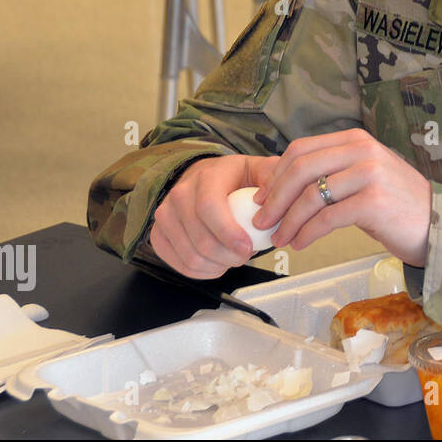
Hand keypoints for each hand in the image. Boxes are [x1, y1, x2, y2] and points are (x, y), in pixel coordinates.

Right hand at [150, 153, 279, 278]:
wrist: (204, 178)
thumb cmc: (235, 178)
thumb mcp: (259, 169)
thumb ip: (274, 179)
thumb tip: (282, 199)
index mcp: (206, 177)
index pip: (209, 207)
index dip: (228, 233)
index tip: (248, 248)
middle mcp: (179, 194)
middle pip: (200, 239)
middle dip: (229, 256)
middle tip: (246, 255)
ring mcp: (165, 215)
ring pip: (190, 256)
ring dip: (217, 266)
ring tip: (234, 258)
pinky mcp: (159, 234)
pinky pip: (177, 264)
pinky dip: (202, 272)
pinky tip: (217, 264)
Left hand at [251, 128, 432, 266]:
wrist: (437, 223)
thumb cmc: (397, 203)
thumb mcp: (366, 175)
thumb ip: (332, 172)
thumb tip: (283, 187)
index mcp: (356, 140)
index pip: (301, 149)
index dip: (275, 174)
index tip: (261, 197)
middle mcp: (362, 151)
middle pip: (301, 169)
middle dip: (274, 198)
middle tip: (262, 220)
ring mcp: (369, 174)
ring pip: (311, 196)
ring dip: (288, 221)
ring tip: (280, 238)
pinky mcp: (373, 202)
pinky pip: (327, 218)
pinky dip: (307, 233)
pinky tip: (300, 243)